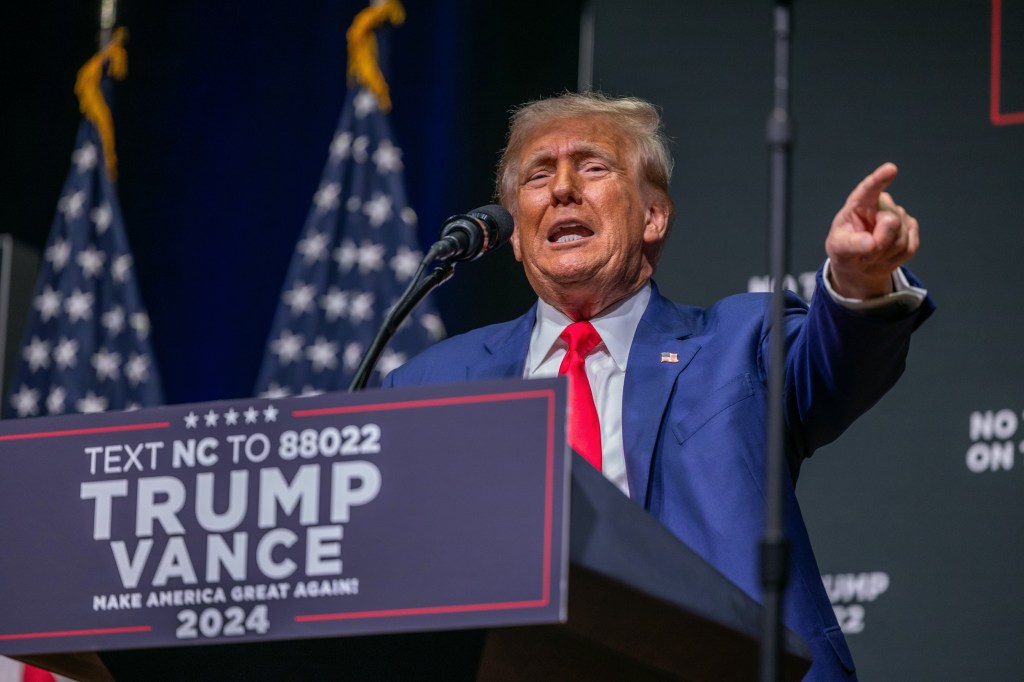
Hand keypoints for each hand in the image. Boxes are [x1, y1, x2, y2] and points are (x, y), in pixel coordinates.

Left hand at [825, 162, 919, 299]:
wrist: (859, 265)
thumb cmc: (844, 251)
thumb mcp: (839, 249)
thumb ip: (853, 245)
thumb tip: (872, 243)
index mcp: (859, 204)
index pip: (869, 189)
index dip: (880, 179)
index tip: (891, 169)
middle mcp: (881, 205)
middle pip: (891, 223)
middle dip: (880, 244)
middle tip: (864, 253)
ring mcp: (898, 215)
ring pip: (901, 238)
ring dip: (885, 253)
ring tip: (871, 254)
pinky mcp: (911, 228)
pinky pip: (910, 247)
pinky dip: (895, 258)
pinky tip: (885, 255)